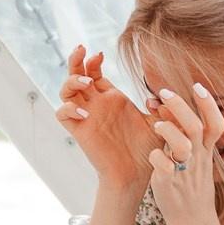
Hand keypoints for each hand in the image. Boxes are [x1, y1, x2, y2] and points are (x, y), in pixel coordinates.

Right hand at [54, 45, 156, 191]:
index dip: (93, 60)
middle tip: (80, 49)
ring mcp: (86, 117)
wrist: (136, 175)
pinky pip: (62, 114)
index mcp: (112, 98)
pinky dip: (68, 108)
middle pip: (76, 75)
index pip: (94, 71)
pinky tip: (83, 111)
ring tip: (86, 82)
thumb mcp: (157, 123)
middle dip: (75, 60)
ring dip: (71, 81)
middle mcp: (96, 105)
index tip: (101, 54)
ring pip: (66, 91)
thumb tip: (159, 95)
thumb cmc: (147, 150)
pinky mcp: (79, 131)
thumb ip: (161, 107)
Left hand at [147, 84, 223, 224]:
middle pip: (195, 127)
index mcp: (205, 152)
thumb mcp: (195, 160)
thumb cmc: (189, 186)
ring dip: (168, 129)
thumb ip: (185, 136)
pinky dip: (155, 155)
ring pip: (182, 145)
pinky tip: (152, 155)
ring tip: (157, 124)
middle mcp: (198, 159)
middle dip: (180, 106)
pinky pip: (162, 165)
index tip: (197, 86)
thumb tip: (169, 108)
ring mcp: (184, 171)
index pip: (215, 124)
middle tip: (164, 92)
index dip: (208, 104)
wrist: (192, 221)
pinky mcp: (169, 184)